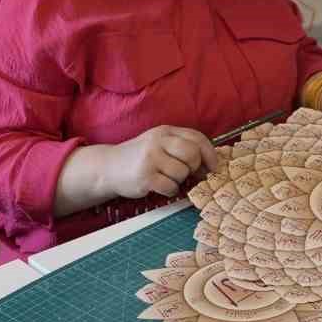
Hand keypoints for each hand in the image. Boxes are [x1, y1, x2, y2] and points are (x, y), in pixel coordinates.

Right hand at [99, 125, 217, 198]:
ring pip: (182, 173)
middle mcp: (158, 141)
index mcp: (165, 131)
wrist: (108, 167)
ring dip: (178, 180)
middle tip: (187, 173)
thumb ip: (181, 146)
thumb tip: (210, 163)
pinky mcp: (145, 177)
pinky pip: (170, 187)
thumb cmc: (140, 157)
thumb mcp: (159, 143)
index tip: (214, 166)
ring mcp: (150, 158)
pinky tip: (159, 186)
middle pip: (192, 154)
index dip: (210, 153)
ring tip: (165, 177)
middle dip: (194, 167)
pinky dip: (169, 190)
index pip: (197, 137)